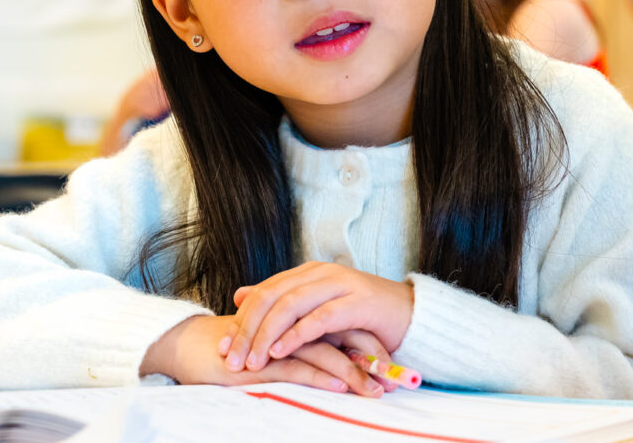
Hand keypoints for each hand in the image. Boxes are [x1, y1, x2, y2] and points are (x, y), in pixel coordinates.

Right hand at [140, 314, 381, 394]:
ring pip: (325, 353)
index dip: (373, 348)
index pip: (347, 329)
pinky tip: (340, 386)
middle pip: (344, 338)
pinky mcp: (262, 360)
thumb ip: (307, 351)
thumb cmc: (240, 351)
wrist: (194, 347)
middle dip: (372, 361)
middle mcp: (296, 325)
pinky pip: (296, 366)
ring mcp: (279, 341)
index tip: (398, 370)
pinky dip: (320, 376)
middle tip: (399, 381)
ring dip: (354, 373)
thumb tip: (340, 369)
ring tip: (377, 390)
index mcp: (303, 319)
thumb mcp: (279, 351)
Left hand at [223, 261, 414, 375]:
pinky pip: (320, 318)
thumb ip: (283, 300)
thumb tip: (241, 295)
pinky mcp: (357, 302)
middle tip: (231, 359)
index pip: (265, 291)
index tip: (223, 346)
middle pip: (272, 297)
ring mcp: (340, 284)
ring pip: (291, 305)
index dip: (241, 319)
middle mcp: (322, 273)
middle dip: (247, 330)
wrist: (409, 314)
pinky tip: (280, 351)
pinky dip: (296, 335)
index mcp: (309, 272)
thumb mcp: (318, 306)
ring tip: (252, 361)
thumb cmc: (361, 316)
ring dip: (266, 335)